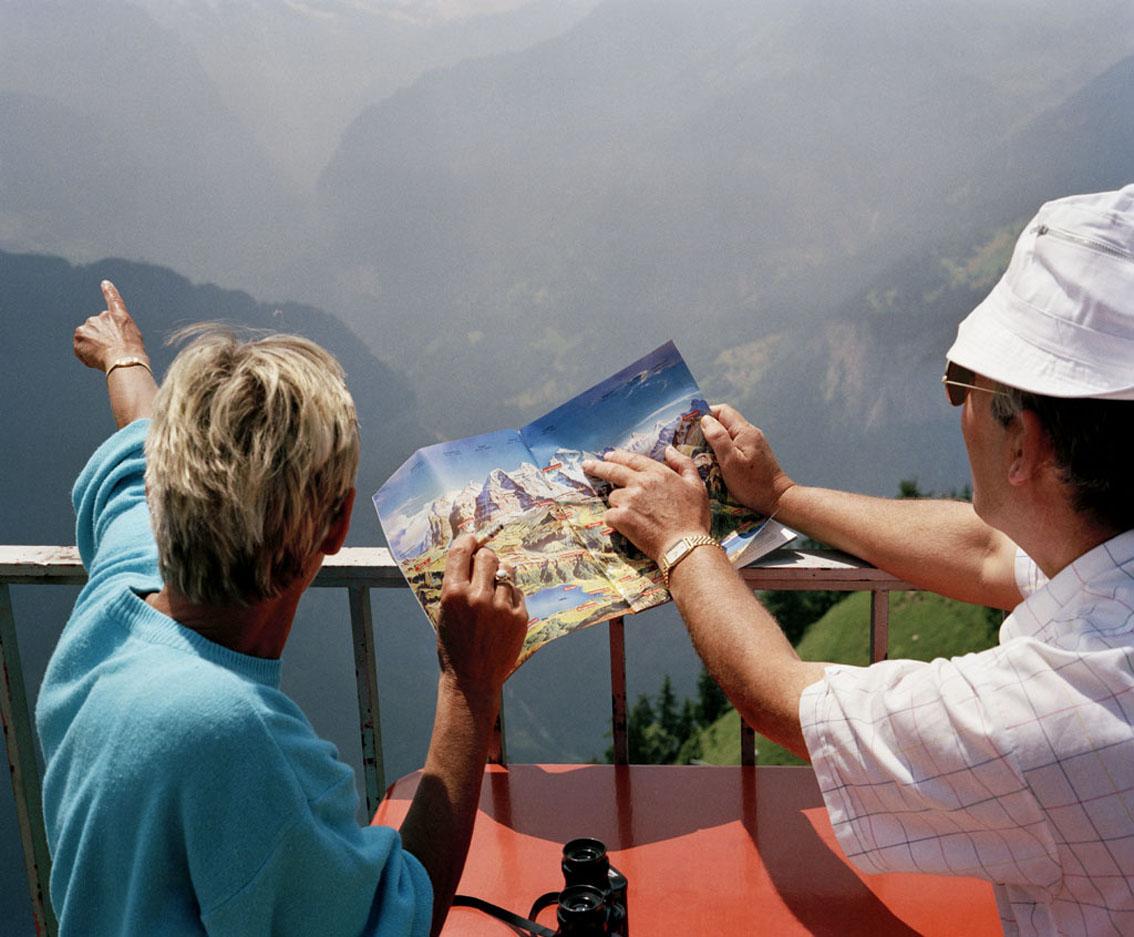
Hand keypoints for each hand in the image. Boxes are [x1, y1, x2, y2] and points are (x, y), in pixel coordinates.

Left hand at [74, 281, 147, 371]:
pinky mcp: (80, 334)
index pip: (114, 299)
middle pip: (98, 327)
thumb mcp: (133, 339)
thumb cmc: (132, 353)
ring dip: (92, 345)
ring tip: (104, 356)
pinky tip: (96, 359)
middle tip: (109, 351)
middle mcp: (103, 316)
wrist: (124, 359)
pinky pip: (80, 346)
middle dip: (101, 337)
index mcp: (120, 316)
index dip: (109, 291)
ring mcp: (90, 324)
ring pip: (88, 336)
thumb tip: (104, 340)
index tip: (105, 283)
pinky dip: (85, 353)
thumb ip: (118, 333)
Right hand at [437, 534, 527, 702]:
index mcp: (453, 594)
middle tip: (484, 567)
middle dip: (486, 558)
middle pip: (488, 556)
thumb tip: (471, 555)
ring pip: (506, 573)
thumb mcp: (445, 612)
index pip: (462, 551)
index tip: (472, 540)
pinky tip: (501, 613)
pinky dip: (511, 597)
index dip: (468, 541)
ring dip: (499, 579)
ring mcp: (501, 607)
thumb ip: (457, 584)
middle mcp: (477, 597)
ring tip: (492, 598)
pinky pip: (517, 592)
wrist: (472, 678)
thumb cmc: (454, 645)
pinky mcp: (519, 617)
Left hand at [582, 447, 709, 563]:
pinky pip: (609, 516)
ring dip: (619, 504)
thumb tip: (668, 449)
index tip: (607, 456)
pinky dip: (615, 521)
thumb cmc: (693, 518)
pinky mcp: (621, 517)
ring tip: (635, 517)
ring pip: (613, 498)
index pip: (632, 459)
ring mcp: (629, 499)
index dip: (618, 456)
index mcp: (657, 473)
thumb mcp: (696, 485)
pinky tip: (628, 528)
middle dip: (597, 466)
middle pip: (613, 470)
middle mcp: (640, 482)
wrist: (685, 545)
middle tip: (587, 466)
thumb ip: (682, 463)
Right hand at [700, 405, 794, 514]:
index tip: (691, 426)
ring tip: (701, 451)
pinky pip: (735, 443)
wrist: (777, 499)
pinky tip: (716, 459)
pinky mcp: (754, 454)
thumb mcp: (730, 461)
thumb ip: (718, 438)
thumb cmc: (752, 483)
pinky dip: (723, 447)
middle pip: (725, 420)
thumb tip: (705, 420)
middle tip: (692, 440)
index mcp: (744, 431)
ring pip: (729, 433)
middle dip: (708, 427)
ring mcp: (753, 443)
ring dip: (714, 438)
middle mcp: (750, 433)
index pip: (722, 411)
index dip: (705, 414)